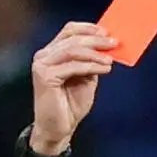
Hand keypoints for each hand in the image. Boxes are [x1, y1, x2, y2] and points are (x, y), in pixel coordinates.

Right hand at [29, 21, 115, 155]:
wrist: (59, 128)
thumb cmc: (70, 104)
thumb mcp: (86, 76)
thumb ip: (92, 59)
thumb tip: (108, 44)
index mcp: (52, 53)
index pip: (69, 30)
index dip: (89, 28)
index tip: (107, 32)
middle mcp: (44, 56)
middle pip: (73, 38)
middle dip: (96, 40)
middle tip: (114, 44)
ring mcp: (42, 65)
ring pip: (73, 50)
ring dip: (95, 54)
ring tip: (110, 62)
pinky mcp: (45, 77)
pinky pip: (73, 65)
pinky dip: (91, 66)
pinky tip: (104, 70)